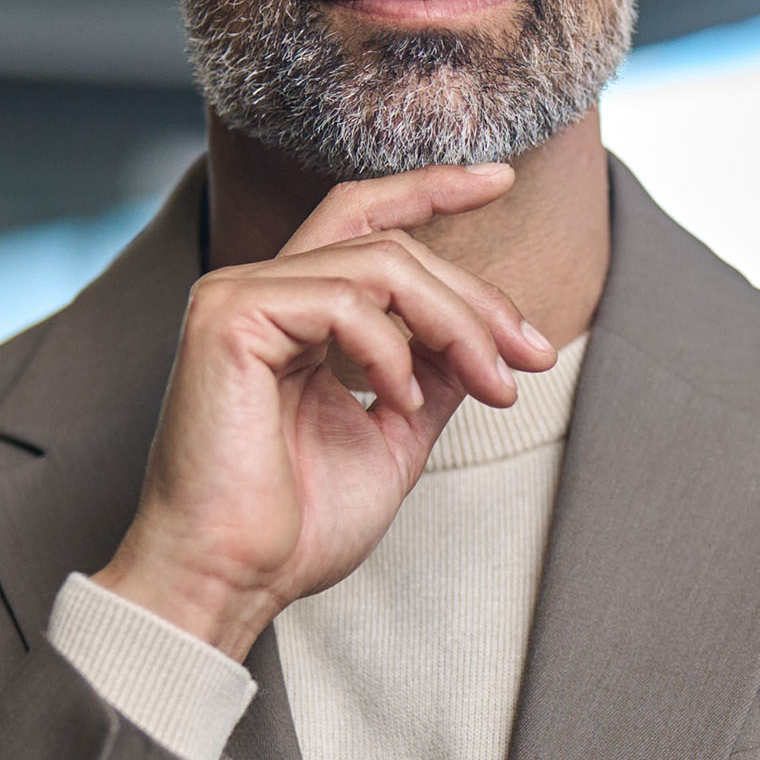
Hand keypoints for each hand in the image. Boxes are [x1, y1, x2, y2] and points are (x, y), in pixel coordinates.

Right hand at [98, 163, 554, 657]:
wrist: (230, 579)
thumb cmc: (294, 527)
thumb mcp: (393, 436)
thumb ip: (433, 375)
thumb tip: (490, 337)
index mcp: (292, 313)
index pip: (364, 219)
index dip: (432, 189)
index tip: (504, 180)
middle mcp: (260, 291)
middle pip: (391, 241)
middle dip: (477, 296)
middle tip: (532, 358)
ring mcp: (237, 296)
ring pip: (379, 263)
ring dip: (456, 323)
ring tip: (491, 387)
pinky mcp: (228, 317)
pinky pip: (342, 300)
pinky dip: (393, 349)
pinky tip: (402, 401)